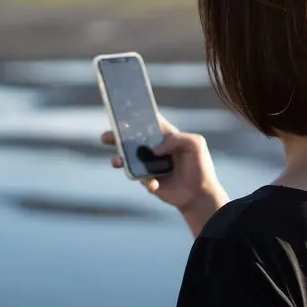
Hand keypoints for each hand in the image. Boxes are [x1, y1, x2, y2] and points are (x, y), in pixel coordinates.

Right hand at [100, 115, 228, 214]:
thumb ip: (176, 139)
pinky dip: (144, 180)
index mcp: (166, 136)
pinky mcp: (147, 179)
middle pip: (131, 139)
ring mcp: (149, 164)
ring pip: (128, 158)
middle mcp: (155, 148)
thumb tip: (154, 149)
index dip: (136, 116)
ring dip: (119, 158)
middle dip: (116, 136)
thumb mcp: (195, 144)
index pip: (148, 122)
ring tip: (116, 160)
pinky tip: (155, 184)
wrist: (199, 194)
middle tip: (106, 136)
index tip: (122, 112)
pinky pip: (138, 177)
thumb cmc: (200, 166)